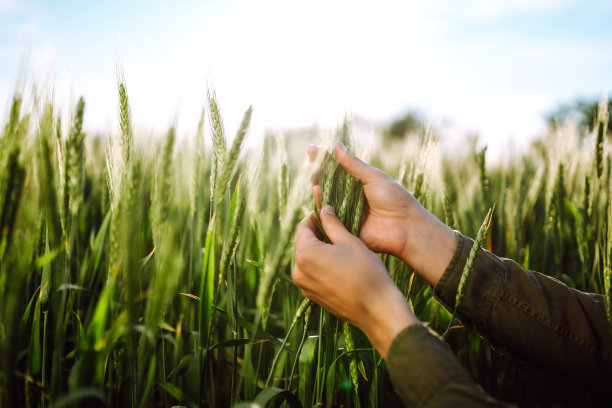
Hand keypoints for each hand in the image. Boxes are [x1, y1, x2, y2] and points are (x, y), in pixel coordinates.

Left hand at [292, 206, 417, 357]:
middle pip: (303, 244)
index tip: (325, 211)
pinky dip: (321, 265)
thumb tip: (324, 209)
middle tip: (333, 225)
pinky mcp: (312, 297)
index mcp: (305, 254)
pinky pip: (312, 274)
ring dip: (318, 249)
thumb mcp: (350, 241)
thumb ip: (333, 224)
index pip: (302, 228)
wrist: (376, 309)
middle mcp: (299, 271)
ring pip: (307, 260)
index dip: (314, 217)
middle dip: (316, 233)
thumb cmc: (366, 272)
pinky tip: (338, 262)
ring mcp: (304, 286)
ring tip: (337, 243)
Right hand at [308, 143, 456, 285]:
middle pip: (327, 184)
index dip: (324, 160)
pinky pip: (328, 218)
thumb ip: (354, 165)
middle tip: (310, 155)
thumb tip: (336, 145)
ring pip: (325, 200)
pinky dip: (321, 205)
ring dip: (317, 186)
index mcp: (357, 186)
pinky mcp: (343, 229)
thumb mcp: (374, 178)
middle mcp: (348, 200)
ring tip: (314, 173)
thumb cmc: (395, 200)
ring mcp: (344, 214)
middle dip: (317, 169)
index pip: (335, 171)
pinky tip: (317, 191)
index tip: (314, 148)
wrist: (406, 227)